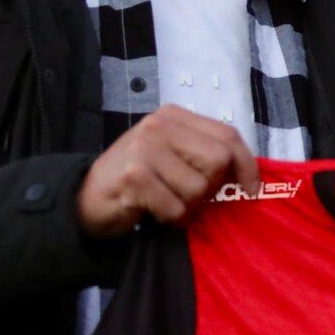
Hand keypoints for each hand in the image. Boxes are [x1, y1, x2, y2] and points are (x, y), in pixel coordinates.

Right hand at [75, 106, 260, 237]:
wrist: (84, 198)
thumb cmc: (137, 179)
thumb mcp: (171, 155)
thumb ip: (203, 155)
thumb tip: (246, 176)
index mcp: (173, 116)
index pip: (227, 135)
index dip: (246, 165)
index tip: (250, 189)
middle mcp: (159, 125)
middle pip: (218, 160)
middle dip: (210, 188)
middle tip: (187, 196)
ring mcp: (144, 148)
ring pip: (198, 188)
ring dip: (186, 206)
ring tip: (164, 201)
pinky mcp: (134, 176)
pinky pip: (176, 207)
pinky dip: (170, 218)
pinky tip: (152, 211)